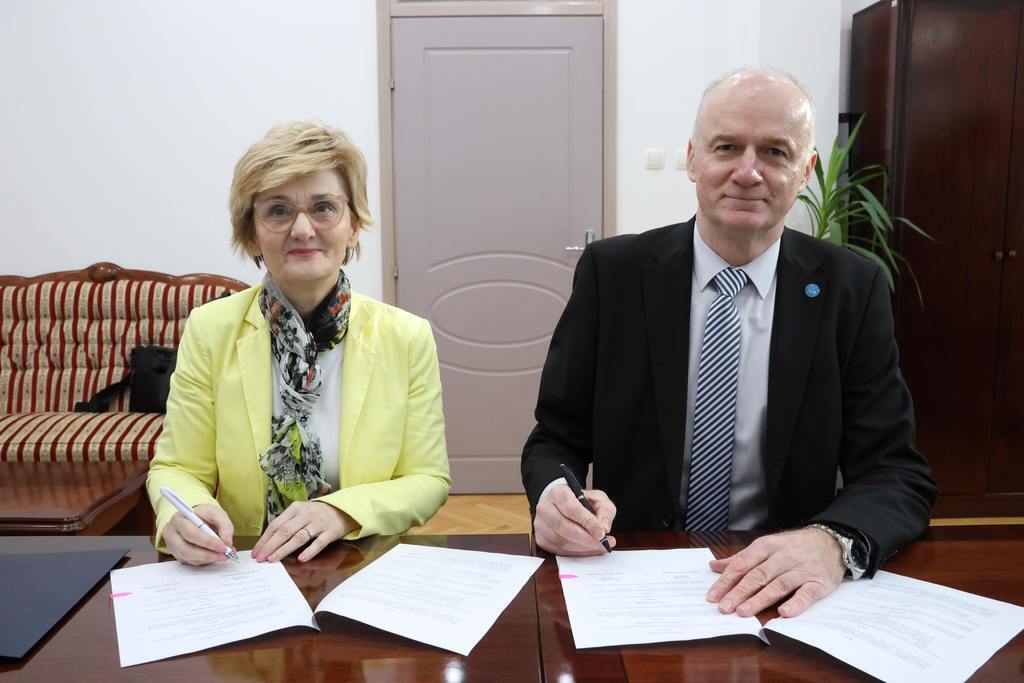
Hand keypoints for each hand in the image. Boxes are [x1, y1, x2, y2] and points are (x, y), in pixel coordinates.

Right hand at [163, 504, 235, 565]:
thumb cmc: (204, 515)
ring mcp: (172, 544)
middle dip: (208, 554)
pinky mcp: (176, 553)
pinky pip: (189, 561)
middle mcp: (171, 532)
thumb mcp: (216, 513)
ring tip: (221, 556)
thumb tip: (228, 541)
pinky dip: (203, 561)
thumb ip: (224, 525)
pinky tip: (213, 556)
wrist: (194, 517)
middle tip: (224, 555)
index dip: (208, 542)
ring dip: (206, 559)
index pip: (191, 533)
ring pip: (187, 557)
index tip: (223, 547)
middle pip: (186, 549)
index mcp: (179, 519)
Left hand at [252, 501, 357, 562]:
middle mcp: (306, 514)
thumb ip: (286, 524)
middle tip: (260, 559)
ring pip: (299, 537)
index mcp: (295, 508)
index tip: (256, 552)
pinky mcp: (331, 532)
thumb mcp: (300, 513)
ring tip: (273, 559)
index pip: (276, 525)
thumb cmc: (316, 514)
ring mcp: (319, 523)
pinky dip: (310, 551)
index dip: (264, 539)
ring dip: (284, 549)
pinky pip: (319, 543)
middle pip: (285, 531)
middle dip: (270, 546)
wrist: (343, 509)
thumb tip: (267, 542)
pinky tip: (302, 559)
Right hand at [534, 485, 616, 555]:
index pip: (571, 508)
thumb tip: (604, 528)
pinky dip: (576, 553)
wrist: (563, 505)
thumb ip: (605, 510)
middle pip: (564, 527)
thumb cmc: (580, 502)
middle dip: (587, 539)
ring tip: (599, 547)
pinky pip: (558, 551)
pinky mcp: (541, 539)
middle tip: (603, 544)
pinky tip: (587, 549)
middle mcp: (545, 508)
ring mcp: (540, 524)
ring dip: (583, 548)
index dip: (587, 522)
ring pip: (561, 541)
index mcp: (558, 493)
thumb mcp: (597, 499)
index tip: (602, 533)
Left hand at [706, 527, 844, 617]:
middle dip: (738, 592)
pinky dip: (795, 603)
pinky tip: (783, 612)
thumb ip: (741, 558)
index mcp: (766, 546)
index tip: (713, 595)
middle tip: (724, 607)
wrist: (831, 541)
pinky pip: (806, 594)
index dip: (726, 580)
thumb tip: (714, 566)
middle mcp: (782, 557)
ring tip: (743, 611)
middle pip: (757, 575)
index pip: (742, 564)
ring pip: (777, 585)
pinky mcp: (818, 582)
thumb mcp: (767, 545)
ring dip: (759, 599)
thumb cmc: (793, 546)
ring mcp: (801, 569)